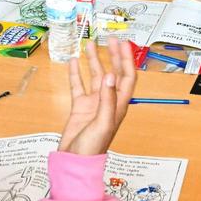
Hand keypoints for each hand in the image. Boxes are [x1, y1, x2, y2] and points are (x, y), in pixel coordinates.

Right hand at [58, 37, 136, 155]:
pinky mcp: (80, 107)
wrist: (74, 162)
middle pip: (113, 72)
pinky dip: (76, 73)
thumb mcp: (102, 123)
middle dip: (113, 55)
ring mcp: (94, 103)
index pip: (127, 77)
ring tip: (89, 45)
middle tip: (109, 38)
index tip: (123, 44)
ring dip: (94, 61)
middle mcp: (108, 101)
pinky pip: (78, 85)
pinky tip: (73, 62)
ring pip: (95, 76)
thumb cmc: (92, 148)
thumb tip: (109, 75)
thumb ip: (106, 99)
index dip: (127, 60)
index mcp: (118, 104)